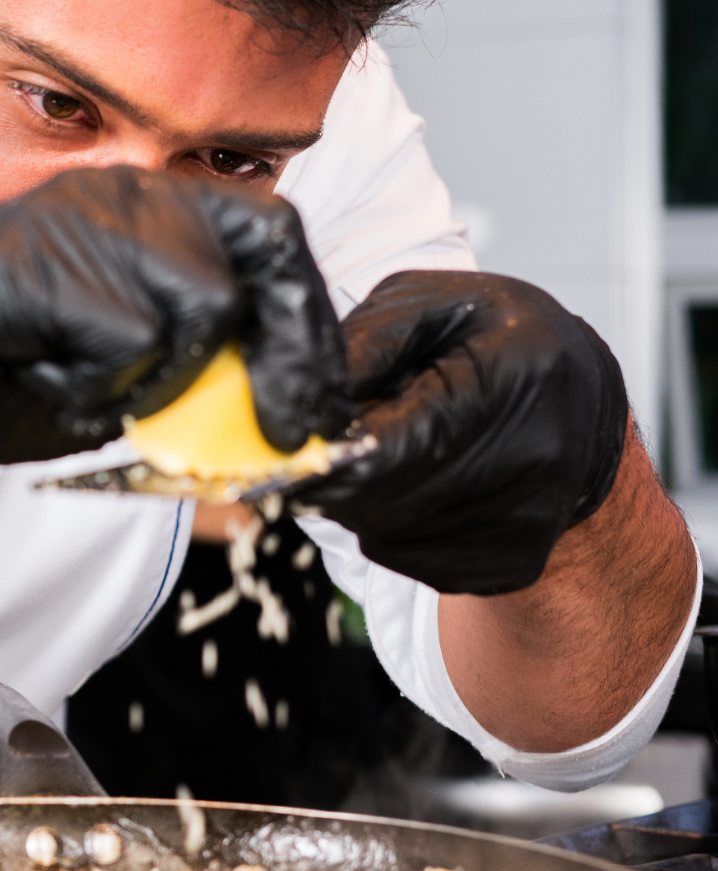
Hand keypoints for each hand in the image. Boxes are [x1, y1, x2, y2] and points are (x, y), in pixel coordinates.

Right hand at [0, 167, 349, 483]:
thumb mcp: (118, 391)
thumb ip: (198, 389)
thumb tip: (286, 438)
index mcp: (143, 208)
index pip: (273, 235)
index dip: (310, 325)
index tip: (309, 410)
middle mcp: (116, 191)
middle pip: (262, 254)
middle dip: (285, 356)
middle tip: (278, 433)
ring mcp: (71, 217)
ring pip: (202, 305)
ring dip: (165, 383)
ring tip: (89, 391)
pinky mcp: (30, 261)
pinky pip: (126, 340)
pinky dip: (95, 391)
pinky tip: (40, 382)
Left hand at [299, 271, 628, 594]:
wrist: (581, 400)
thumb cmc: (499, 340)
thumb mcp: (431, 305)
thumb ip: (363, 342)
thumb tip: (301, 405)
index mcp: (515, 377)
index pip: (388, 449)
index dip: (325, 456)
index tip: (289, 450)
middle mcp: (534, 460)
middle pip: (380, 503)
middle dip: (336, 479)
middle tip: (332, 447)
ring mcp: (527, 523)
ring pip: (385, 537)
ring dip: (362, 503)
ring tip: (391, 455)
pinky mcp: (512, 565)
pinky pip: (408, 561)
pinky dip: (390, 528)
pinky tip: (417, 486)